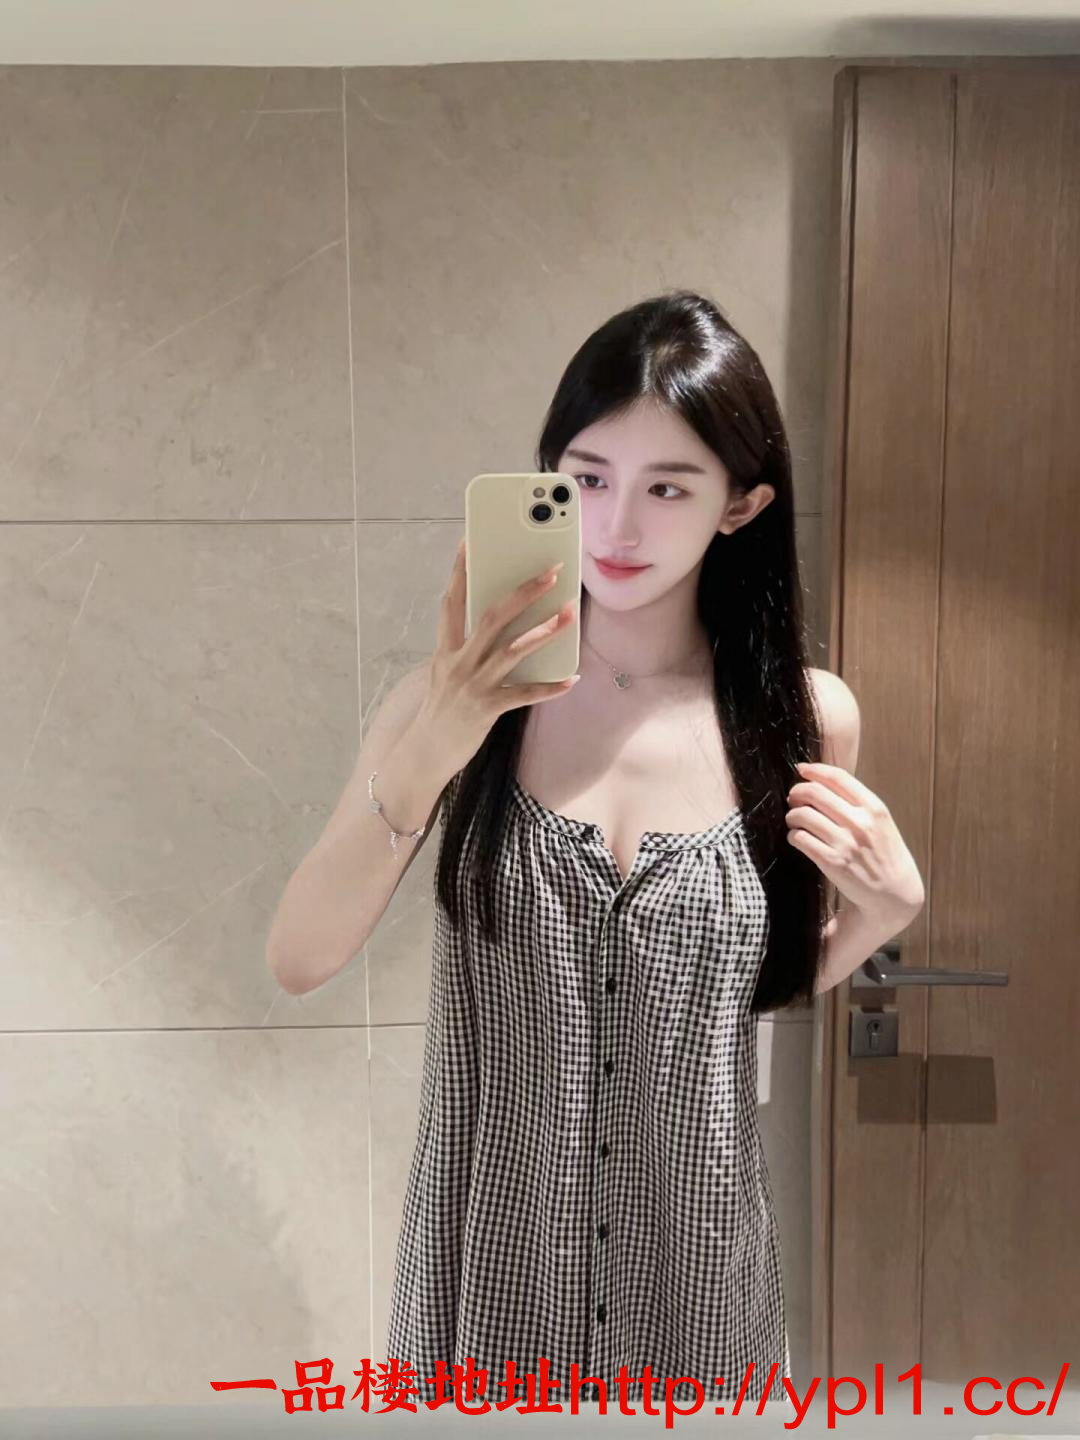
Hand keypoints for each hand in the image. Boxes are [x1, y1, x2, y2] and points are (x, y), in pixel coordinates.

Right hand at [413, 538, 579, 777]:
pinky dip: (549, 687)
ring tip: (569, 614)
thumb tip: (496, 629)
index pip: (452, 601)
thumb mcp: (444, 674)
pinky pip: (524, 694)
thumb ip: (464, 650)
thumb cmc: (439, 712)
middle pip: (491, 617)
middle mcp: (458, 663)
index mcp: (445, 650)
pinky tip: (571, 679)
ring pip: (512, 650)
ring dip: (544, 630)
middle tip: (551, 572)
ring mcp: (473, 685)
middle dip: (523, 592)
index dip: (460, 570)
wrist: (422, 755)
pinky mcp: (487, 710)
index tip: (470, 541)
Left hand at [785, 760, 924, 928]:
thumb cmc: (885, 855)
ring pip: (802, 815)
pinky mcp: (832, 862)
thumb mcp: (881, 823)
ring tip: (794, 820)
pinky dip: (793, 835)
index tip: (802, 769)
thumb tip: (821, 783)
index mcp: (874, 808)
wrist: (896, 894)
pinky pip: (800, 839)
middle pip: (814, 792)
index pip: (838, 777)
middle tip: (793, 798)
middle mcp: (860, 822)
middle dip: (797, 792)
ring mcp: (845, 842)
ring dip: (792, 815)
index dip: (814, 770)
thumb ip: (857, 803)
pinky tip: (798, 838)